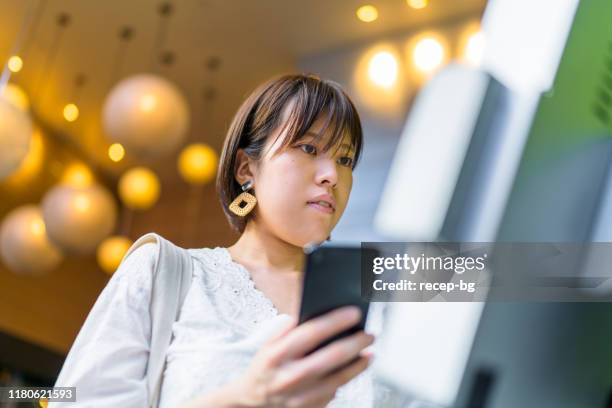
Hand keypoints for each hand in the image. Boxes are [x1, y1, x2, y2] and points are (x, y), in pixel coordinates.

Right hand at [231, 306, 373, 406]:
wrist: (252, 404)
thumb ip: (288, 328)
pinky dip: (346, 379)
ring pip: (339, 379)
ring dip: (359, 364)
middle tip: (369, 335)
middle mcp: (290, 376)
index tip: (354, 313)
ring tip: (369, 352)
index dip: (336, 320)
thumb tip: (313, 311)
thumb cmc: (265, 368)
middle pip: (332, 356)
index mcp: (278, 354)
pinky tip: (354, 369)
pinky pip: (334, 392)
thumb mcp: (268, 344)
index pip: (312, 332)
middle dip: (356, 343)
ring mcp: (300, 396)